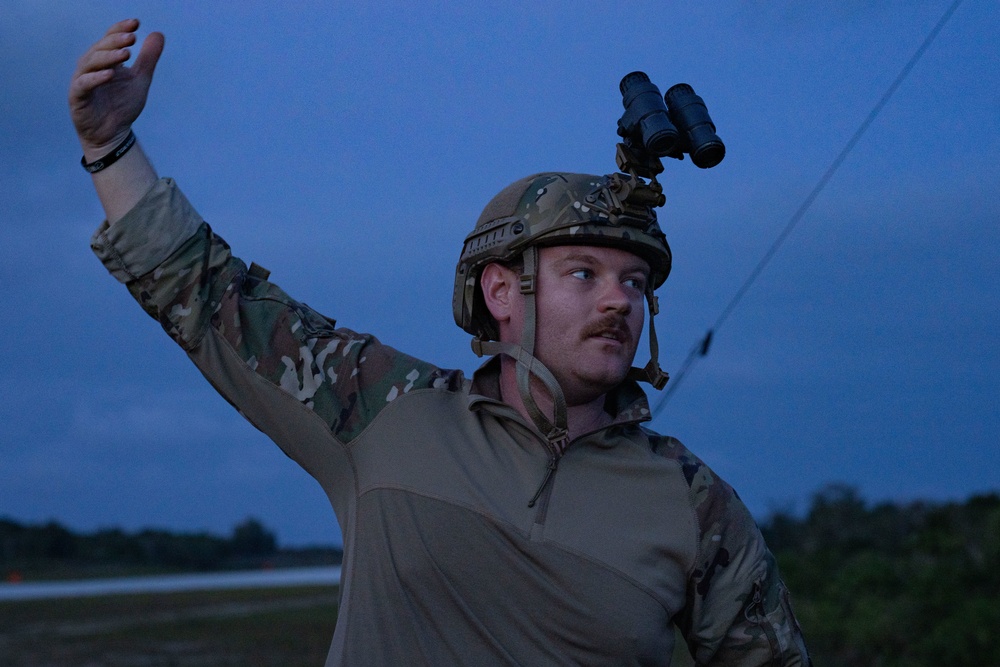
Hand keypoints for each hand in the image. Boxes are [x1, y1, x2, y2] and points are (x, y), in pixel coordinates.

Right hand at [69, 19, 163, 159]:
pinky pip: (84, 84)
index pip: (109, 39)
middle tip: (132, 37)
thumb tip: (158, 34)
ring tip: (125, 53)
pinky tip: (110, 74)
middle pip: (100, 48)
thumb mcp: (140, 80)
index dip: (120, 30)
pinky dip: (95, 78)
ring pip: (90, 63)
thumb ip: (147, 58)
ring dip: (107, 57)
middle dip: (115, 41)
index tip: (136, 23)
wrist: (113, 134)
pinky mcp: (77, 97)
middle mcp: (91, 67)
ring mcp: (82, 81)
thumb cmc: (122, 106)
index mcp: (104, 60)